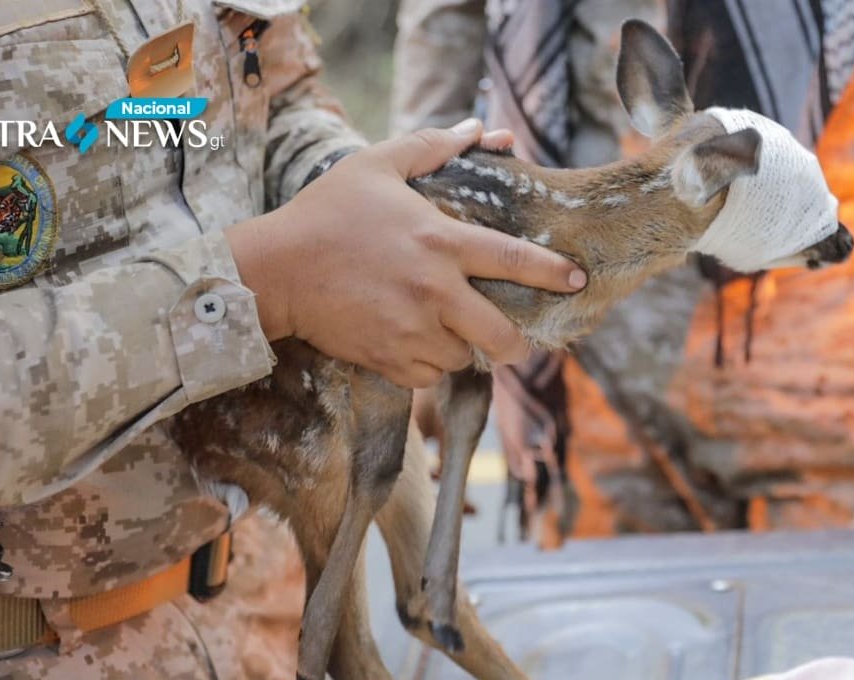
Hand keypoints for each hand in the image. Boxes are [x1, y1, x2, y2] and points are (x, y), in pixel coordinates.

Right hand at [228, 119, 586, 388]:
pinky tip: (412, 345)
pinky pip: (427, 376)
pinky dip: (425, 366)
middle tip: (514, 341)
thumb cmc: (326, 212)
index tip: (577, 280)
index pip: (515, 261)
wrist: (276, 270)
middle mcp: (436, 292)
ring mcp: (413, 330)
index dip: (553, 273)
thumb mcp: (377, 165)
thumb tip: (478, 129)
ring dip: (460, 350)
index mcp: (441, 242)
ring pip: (462, 359)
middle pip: (502, 337)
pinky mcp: (388, 359)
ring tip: (443, 333)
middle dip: (516, 344)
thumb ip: (432, 146)